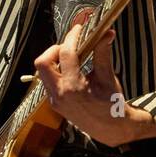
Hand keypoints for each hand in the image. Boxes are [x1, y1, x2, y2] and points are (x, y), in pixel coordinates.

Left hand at [33, 11, 155, 145]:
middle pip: (42, 62)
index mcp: (73, 87)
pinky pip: (48, 81)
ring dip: (54, 60)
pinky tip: (71, 69)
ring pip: (42, 72)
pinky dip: (57, 71)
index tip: (79, 28)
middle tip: (71, 45)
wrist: (111, 128)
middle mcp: (60, 94)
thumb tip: (106, 33)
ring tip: (72, 57)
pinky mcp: (55, 103)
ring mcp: (55, 100)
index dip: (72, 37)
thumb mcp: (107, 77)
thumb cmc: (112, 104)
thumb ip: (103, 53)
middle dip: (55, 49)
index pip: (66, 53)